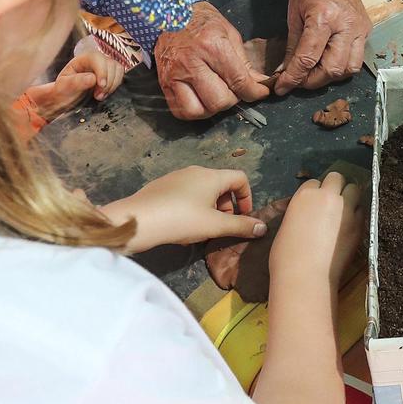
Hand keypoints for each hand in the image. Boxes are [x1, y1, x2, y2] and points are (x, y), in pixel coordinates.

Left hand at [22, 41, 128, 120]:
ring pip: (118, 69)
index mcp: (83, 59)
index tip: (101, 85)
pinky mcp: (110, 74)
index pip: (97, 58)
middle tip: (98, 96)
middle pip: (110, 63)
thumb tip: (92, 78)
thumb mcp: (64, 86)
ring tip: (100, 95)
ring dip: (113, 84)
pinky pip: (120, 76)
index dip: (102, 71)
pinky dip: (115, 86)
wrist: (66, 98)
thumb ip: (77, 81)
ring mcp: (104, 66)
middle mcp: (95, 60)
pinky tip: (105, 93)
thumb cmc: (63, 90)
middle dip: (107, 82)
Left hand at [107, 166, 264, 253]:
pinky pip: (185, 195)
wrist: (139, 220)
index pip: (240, 178)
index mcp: (212, 176)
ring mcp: (176, 178)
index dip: (247, 197)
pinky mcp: (162, 187)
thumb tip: (263, 227)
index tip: (243, 217)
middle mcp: (195, 171)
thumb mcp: (216, 226)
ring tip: (201, 232)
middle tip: (221, 227)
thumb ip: (241, 226)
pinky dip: (192, 210)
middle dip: (226, 207)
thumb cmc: (183, 219)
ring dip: (209, 210)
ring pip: (202, 192)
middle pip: (221, 185)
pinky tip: (182, 229)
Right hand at [154, 0, 270, 120]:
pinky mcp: (164, 83)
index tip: (260, 92)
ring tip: (216, 95)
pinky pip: (179, 111)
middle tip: (235, 90)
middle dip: (233, 100)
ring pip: (198, 110)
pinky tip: (201, 99)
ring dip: (212, 108)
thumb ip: (244, 61)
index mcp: (211, 46)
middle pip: (219, 101)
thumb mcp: (229, 33)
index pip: (238, 81)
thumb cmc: (201, 21)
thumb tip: (259, 83)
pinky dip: (194, 110)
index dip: (254, 92)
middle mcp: (191, 63)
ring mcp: (174, 75)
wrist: (169, 13)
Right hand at [270, 170, 366, 292]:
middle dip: (335, 187)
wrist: (306, 276)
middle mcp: (327, 196)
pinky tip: (350, 226)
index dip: (315, 192)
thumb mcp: (286, 226)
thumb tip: (307, 216)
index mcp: (305, 195)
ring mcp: (346, 209)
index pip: (314, 182)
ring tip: (344, 211)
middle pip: (336, 178)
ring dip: (349, 196)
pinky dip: (357, 214)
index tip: (315, 203)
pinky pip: (361, 210)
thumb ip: (300, 213)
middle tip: (332, 202)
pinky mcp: (359, 225)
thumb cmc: (286, 256)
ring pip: (354, 189)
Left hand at [273, 0, 368, 95]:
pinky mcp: (367, 29)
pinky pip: (357, 58)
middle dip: (312, 81)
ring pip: (349, 68)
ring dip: (330, 77)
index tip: (282, 87)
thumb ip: (293, 47)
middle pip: (332, 69)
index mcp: (323, 18)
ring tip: (314, 73)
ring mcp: (361, 28)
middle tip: (298, 81)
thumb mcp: (293, 15)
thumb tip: (285, 72)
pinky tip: (328, 60)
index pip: (308, 58)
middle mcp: (346, 25)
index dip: (293, 77)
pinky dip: (342, 66)